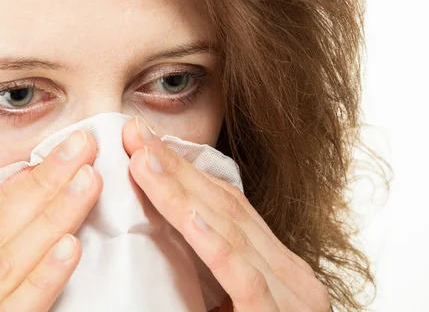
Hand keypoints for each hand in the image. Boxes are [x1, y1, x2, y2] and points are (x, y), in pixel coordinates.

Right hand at [0, 130, 101, 311]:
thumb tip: (17, 209)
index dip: (8, 189)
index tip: (46, 158)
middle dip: (41, 185)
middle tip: (81, 148)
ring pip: (6, 262)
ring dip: (52, 216)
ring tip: (88, 181)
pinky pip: (19, 311)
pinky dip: (44, 277)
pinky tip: (70, 247)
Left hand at [123, 118, 331, 311]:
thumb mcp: (231, 305)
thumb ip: (209, 275)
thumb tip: (167, 243)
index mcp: (273, 267)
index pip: (226, 207)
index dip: (185, 173)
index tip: (146, 146)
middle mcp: (288, 273)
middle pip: (225, 207)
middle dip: (176, 169)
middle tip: (136, 134)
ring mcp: (292, 296)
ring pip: (231, 231)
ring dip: (182, 193)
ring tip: (144, 159)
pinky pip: (244, 277)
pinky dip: (215, 244)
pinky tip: (188, 217)